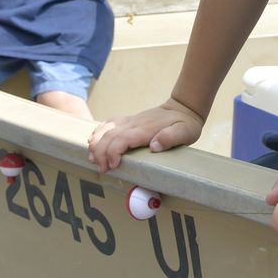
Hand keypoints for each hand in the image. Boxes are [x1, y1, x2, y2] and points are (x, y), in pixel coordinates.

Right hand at [87, 98, 203, 170]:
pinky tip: (92, 141)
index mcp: (145, 129)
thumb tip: (154, 146)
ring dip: (96, 143)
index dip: (112, 153)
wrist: (183, 107)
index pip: (121, 139)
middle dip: (100, 153)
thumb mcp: (185, 132)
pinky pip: (109, 123)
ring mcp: (131, 120)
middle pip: (109, 135)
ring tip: (92, 159)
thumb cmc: (185, 124)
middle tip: (101, 169)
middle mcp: (134, 123)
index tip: (113, 166)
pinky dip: (98, 132)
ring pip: (105, 128)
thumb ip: (171, 138)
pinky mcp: (130, 120)